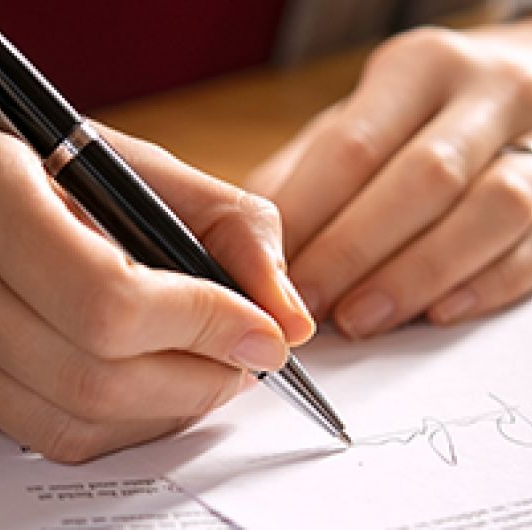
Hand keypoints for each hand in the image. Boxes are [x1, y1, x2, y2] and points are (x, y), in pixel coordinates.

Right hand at [0, 71, 313, 461]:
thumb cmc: (0, 149)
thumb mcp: (113, 154)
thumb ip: (218, 220)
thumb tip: (286, 314)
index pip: (107, 299)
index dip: (202, 326)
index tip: (261, 334)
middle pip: (91, 377)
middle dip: (196, 381)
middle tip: (239, 360)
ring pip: (62, 423)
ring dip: (157, 410)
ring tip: (195, 371)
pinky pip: (26, 430)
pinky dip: (100, 419)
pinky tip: (125, 381)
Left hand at [247, 25, 531, 338]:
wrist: (507, 90)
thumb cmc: (414, 117)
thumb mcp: (353, 122)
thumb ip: (303, 175)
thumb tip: (249, 244)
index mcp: (415, 70)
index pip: (354, 148)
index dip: (310, 218)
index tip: (272, 275)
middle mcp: (484, 94)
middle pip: (420, 178)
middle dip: (354, 252)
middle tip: (307, 307)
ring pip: (491, 209)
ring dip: (417, 274)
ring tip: (359, 319)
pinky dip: (485, 284)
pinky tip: (437, 313)